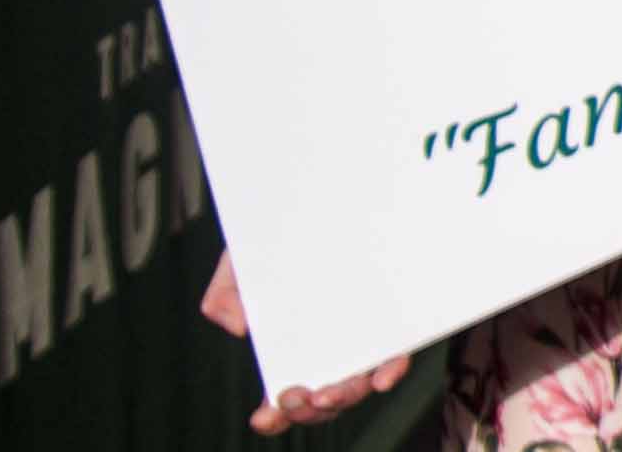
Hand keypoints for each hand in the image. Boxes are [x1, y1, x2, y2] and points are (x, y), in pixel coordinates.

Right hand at [204, 253, 410, 434]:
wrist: (319, 204)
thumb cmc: (274, 240)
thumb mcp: (240, 263)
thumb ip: (226, 294)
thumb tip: (239, 328)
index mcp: (289, 351)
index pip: (282, 401)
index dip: (273, 417)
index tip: (261, 417)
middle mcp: (327, 352)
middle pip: (320, 402)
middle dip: (307, 411)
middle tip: (297, 396)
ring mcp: (360, 341)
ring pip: (356, 387)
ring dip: (343, 399)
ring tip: (326, 393)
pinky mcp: (392, 322)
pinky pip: (395, 355)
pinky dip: (390, 372)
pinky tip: (381, 379)